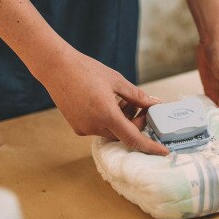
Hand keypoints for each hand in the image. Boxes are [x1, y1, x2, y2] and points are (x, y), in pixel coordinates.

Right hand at [31, 45, 168, 155]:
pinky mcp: (77, 127)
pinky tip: (107, 103)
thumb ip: (137, 96)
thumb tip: (155, 104)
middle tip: (140, 106)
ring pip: (112, 132)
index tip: (163, 151)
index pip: (133, 138)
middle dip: (136, 123)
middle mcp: (94, 126)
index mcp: (106, 114)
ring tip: (121, 100)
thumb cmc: (86, 70)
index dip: (150, 146)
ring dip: (122, 121)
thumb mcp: (116, 80)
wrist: (55, 67)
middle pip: (124, 134)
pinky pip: (99, 129)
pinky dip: (108, 120)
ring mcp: (84, 128)